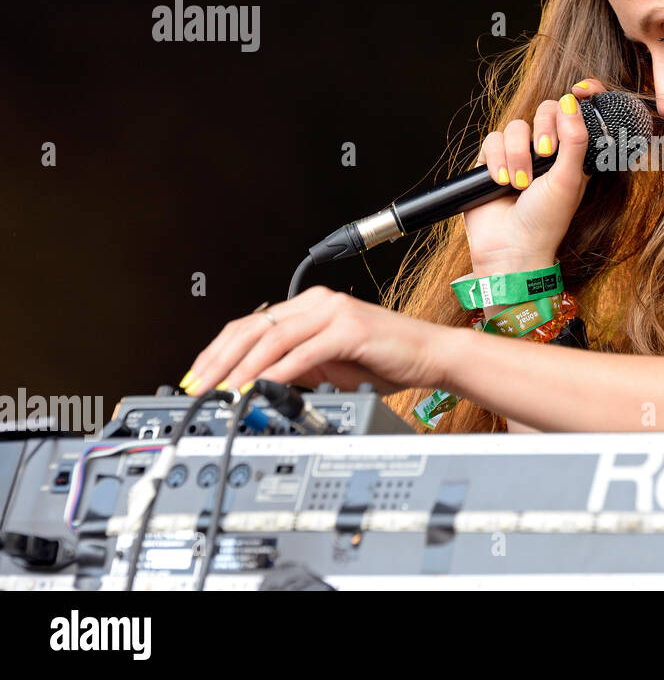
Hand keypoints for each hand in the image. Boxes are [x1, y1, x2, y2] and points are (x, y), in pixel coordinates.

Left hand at [179, 286, 449, 396]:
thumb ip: (296, 366)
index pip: (250, 324)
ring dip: (240, 368)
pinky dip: (275, 374)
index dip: (217, 351)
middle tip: (198, 387)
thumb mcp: (330, 365)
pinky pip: (302, 353)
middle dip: (218, 360)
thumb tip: (256, 383)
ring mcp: (333, 314)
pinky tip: (259, 389)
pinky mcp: (348, 330)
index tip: (198, 378)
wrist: (431, 356)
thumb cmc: (387, 360)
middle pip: (252, 327)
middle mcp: (318, 303)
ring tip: (223, 392)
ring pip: (271, 338)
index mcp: (310, 307)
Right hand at [465, 78, 604, 274]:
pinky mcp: (490, 162)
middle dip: (543, 129)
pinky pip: (491, 140)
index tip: (584, 88)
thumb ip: (574, 139)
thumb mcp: (569, 179)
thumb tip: (573, 100)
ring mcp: (517, 155)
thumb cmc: (546, 221)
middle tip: (545, 153)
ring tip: (519, 184)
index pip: (575, 113)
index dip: (579, 98)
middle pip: (544, 110)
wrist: (510, 249)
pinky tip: (501, 183)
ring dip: (517, 154)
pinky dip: (496, 160)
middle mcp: (545, 151)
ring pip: (514, 127)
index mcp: (571, 154)